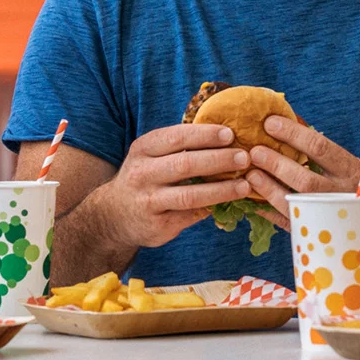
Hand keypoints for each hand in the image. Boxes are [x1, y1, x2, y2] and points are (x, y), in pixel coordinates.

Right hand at [94, 124, 255, 247]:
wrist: (114, 215)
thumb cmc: (146, 176)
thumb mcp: (152, 155)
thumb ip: (181, 147)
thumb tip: (227, 139)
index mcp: (144, 149)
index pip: (177, 137)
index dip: (205, 135)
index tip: (230, 134)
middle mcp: (142, 173)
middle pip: (185, 164)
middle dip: (218, 160)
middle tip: (244, 158)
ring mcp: (148, 201)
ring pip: (189, 195)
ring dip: (221, 190)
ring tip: (244, 186)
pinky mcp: (156, 225)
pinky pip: (189, 216)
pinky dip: (211, 209)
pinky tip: (230, 205)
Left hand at [242, 115, 359, 221]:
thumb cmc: (353, 181)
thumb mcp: (346, 161)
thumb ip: (320, 149)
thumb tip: (283, 124)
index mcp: (349, 169)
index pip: (319, 148)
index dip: (293, 134)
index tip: (270, 123)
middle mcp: (339, 194)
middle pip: (305, 180)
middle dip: (277, 165)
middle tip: (255, 152)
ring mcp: (327, 215)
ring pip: (295, 204)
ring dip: (269, 189)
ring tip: (250, 175)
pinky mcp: (316, 230)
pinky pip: (288, 223)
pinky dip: (269, 213)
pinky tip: (253, 202)